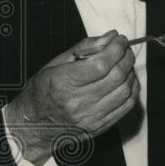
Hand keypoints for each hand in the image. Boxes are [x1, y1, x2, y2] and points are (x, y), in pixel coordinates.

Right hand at [2, 31, 139, 165]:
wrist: (33, 127)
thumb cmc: (40, 93)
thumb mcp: (54, 65)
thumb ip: (83, 49)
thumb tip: (110, 37)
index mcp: (63, 83)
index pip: (101, 64)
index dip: (116, 49)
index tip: (119, 40)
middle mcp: (77, 102)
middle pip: (116, 76)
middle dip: (126, 57)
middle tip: (125, 49)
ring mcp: (90, 117)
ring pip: (124, 91)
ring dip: (130, 72)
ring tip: (125, 63)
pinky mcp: (99, 127)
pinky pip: (125, 107)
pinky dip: (132, 90)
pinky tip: (127, 80)